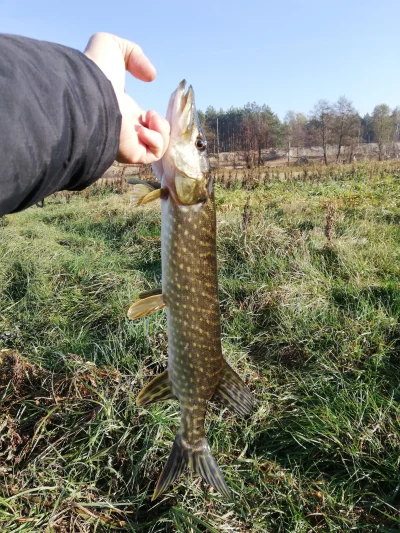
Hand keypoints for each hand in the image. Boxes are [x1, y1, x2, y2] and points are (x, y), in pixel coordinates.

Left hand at [84, 33, 169, 163]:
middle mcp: (123, 130)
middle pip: (151, 138)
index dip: (153, 118)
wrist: (90, 90)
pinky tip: (145, 127)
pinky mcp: (131, 153)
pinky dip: (158, 140)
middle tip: (151, 114)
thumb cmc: (96, 70)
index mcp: (119, 112)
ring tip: (151, 117)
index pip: (141, 124)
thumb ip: (133, 53)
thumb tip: (151, 77)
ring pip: (156, 147)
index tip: (151, 110)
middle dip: (160, 126)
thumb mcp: (112, 46)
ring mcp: (127, 143)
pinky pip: (154, 154)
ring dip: (162, 132)